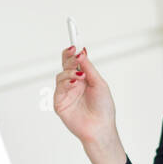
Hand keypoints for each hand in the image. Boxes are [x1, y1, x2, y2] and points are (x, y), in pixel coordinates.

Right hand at [54, 45, 125, 163]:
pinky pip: (58, 87)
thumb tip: (81, 52)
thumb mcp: (99, 83)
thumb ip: (89, 68)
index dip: (73, 50)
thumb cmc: (104, 108)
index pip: (75, 61)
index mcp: (84, 78)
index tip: (73, 36)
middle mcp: (73, 84)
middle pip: (65, 64)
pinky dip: (66, 82)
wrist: (100, 127)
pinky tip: (74, 83)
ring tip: (80, 76)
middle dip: (68, 55)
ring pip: (61, 74)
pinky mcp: (59, 102)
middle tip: (73, 50)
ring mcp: (65, 93)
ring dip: (69, 71)